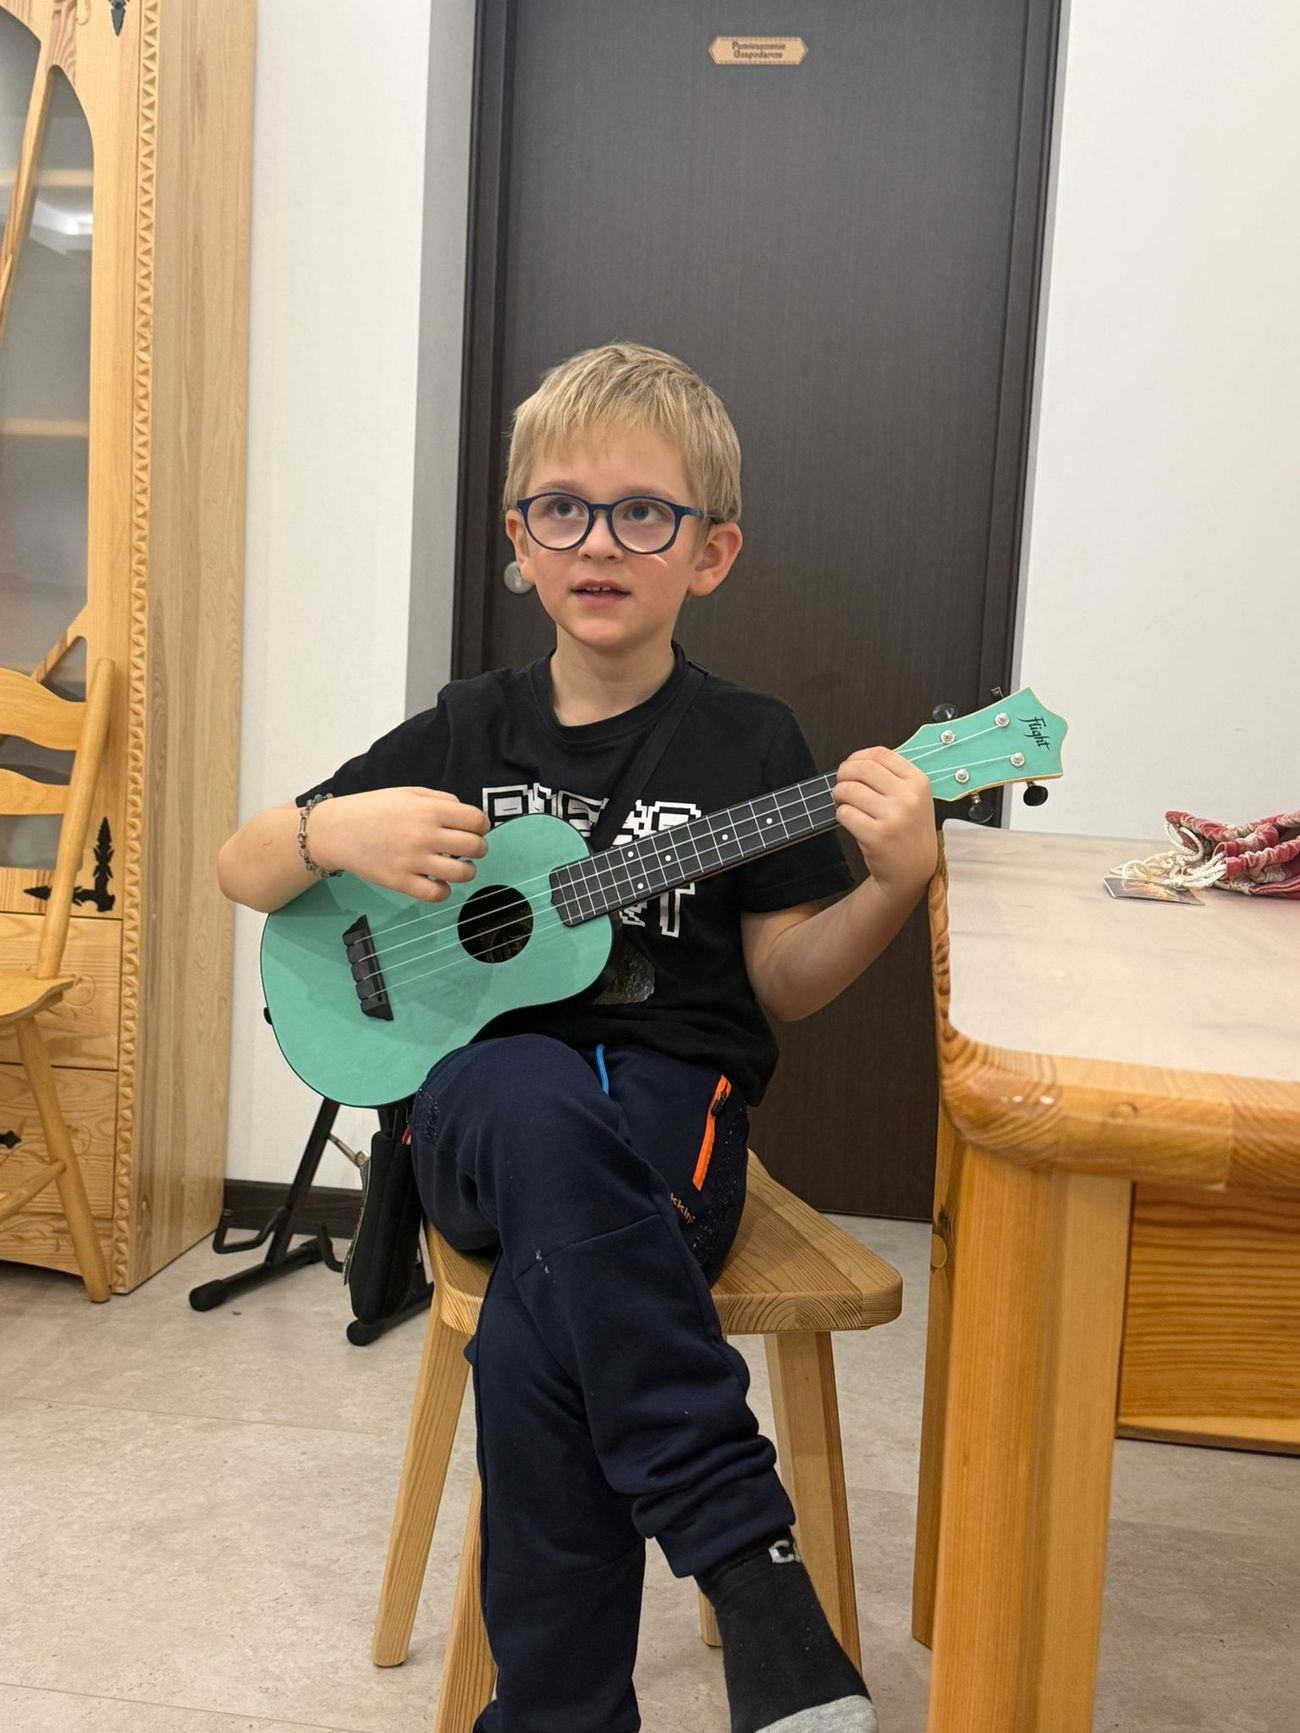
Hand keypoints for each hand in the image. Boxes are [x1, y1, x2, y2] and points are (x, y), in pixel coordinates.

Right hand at [308, 787, 489, 903]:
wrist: (336, 830)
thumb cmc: (373, 809)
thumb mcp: (409, 793)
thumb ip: (441, 800)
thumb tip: (469, 817)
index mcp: (429, 809)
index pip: (477, 820)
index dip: (481, 826)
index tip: (473, 830)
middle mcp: (425, 834)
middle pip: (476, 847)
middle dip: (478, 848)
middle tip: (466, 850)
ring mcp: (413, 860)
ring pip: (463, 873)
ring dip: (467, 871)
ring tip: (456, 867)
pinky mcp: (400, 882)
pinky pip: (437, 894)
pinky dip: (444, 891)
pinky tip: (438, 882)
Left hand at [831, 748, 937, 897]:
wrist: (914, 870)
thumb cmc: (908, 831)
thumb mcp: (914, 798)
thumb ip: (891, 776)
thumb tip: (855, 762)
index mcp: (918, 782)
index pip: (880, 754)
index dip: (857, 757)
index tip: (850, 766)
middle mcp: (908, 797)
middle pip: (862, 768)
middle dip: (843, 774)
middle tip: (841, 784)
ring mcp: (893, 816)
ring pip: (849, 790)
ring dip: (838, 794)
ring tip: (843, 803)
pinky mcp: (876, 835)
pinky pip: (845, 813)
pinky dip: (841, 815)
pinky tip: (851, 820)